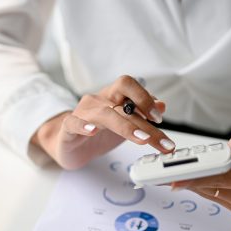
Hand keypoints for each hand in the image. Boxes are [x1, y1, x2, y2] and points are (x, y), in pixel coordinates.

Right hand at [32, 75, 175, 168]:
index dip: (145, 98)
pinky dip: (83, 126)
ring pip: (104, 114)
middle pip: (123, 101)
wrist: (67, 144)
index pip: (129, 85)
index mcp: (112, 97)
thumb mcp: (123, 124)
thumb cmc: (96, 133)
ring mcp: (83, 113)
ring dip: (126, 126)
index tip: (159, 118)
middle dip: (145, 121)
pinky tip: (93, 132)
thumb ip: (141, 115)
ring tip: (142, 139)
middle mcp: (98, 101)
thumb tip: (162, 104)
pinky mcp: (68, 128)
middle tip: (159, 139)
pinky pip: (73, 122)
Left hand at [171, 136, 230, 214]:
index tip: (173, 179)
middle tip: (159, 171)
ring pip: (209, 194)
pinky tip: (190, 178)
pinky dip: (203, 186)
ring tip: (168, 173)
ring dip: (190, 183)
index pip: (219, 180)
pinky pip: (215, 196)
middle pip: (208, 188)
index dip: (194, 178)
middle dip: (183, 178)